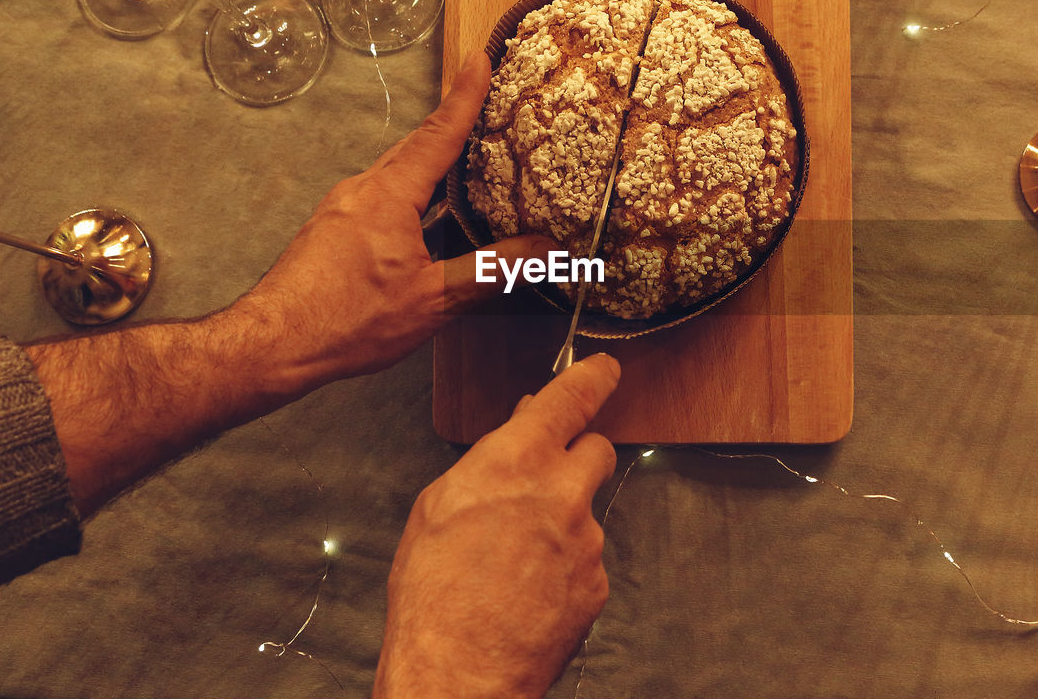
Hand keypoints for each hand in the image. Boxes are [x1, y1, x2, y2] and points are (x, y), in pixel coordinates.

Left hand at [233, 53, 552, 394]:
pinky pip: (377, 199)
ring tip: (461, 166)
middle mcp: (361, 191)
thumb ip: (492, 269)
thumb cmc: (346, 321)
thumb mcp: (434, 298)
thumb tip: (545, 250)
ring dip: (429, 166)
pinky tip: (421, 222)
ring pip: (395, 175)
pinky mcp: (331, 232)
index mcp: (389, 196)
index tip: (481, 60)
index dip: (465, 97)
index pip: (438, 134)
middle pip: (415, 148)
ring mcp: (341, 210)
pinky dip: (408, 196)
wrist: (274, 344)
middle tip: (481, 107)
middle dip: (450, 126)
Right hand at [373, 354, 620, 698]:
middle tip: (545, 481)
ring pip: (585, 510)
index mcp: (515, 460)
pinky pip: (586, 558)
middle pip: (596, 448)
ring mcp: (586, 538)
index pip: (572, 398)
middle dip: (575, 457)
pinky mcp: (597, 580)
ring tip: (512, 562)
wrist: (458, 672)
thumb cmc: (433, 595)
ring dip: (561, 523)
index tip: (605, 369)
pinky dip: (564, 567)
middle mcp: (561, 491)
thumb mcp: (440, 505)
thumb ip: (489, 460)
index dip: (593, 377)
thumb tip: (516, 433)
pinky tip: (528, 589)